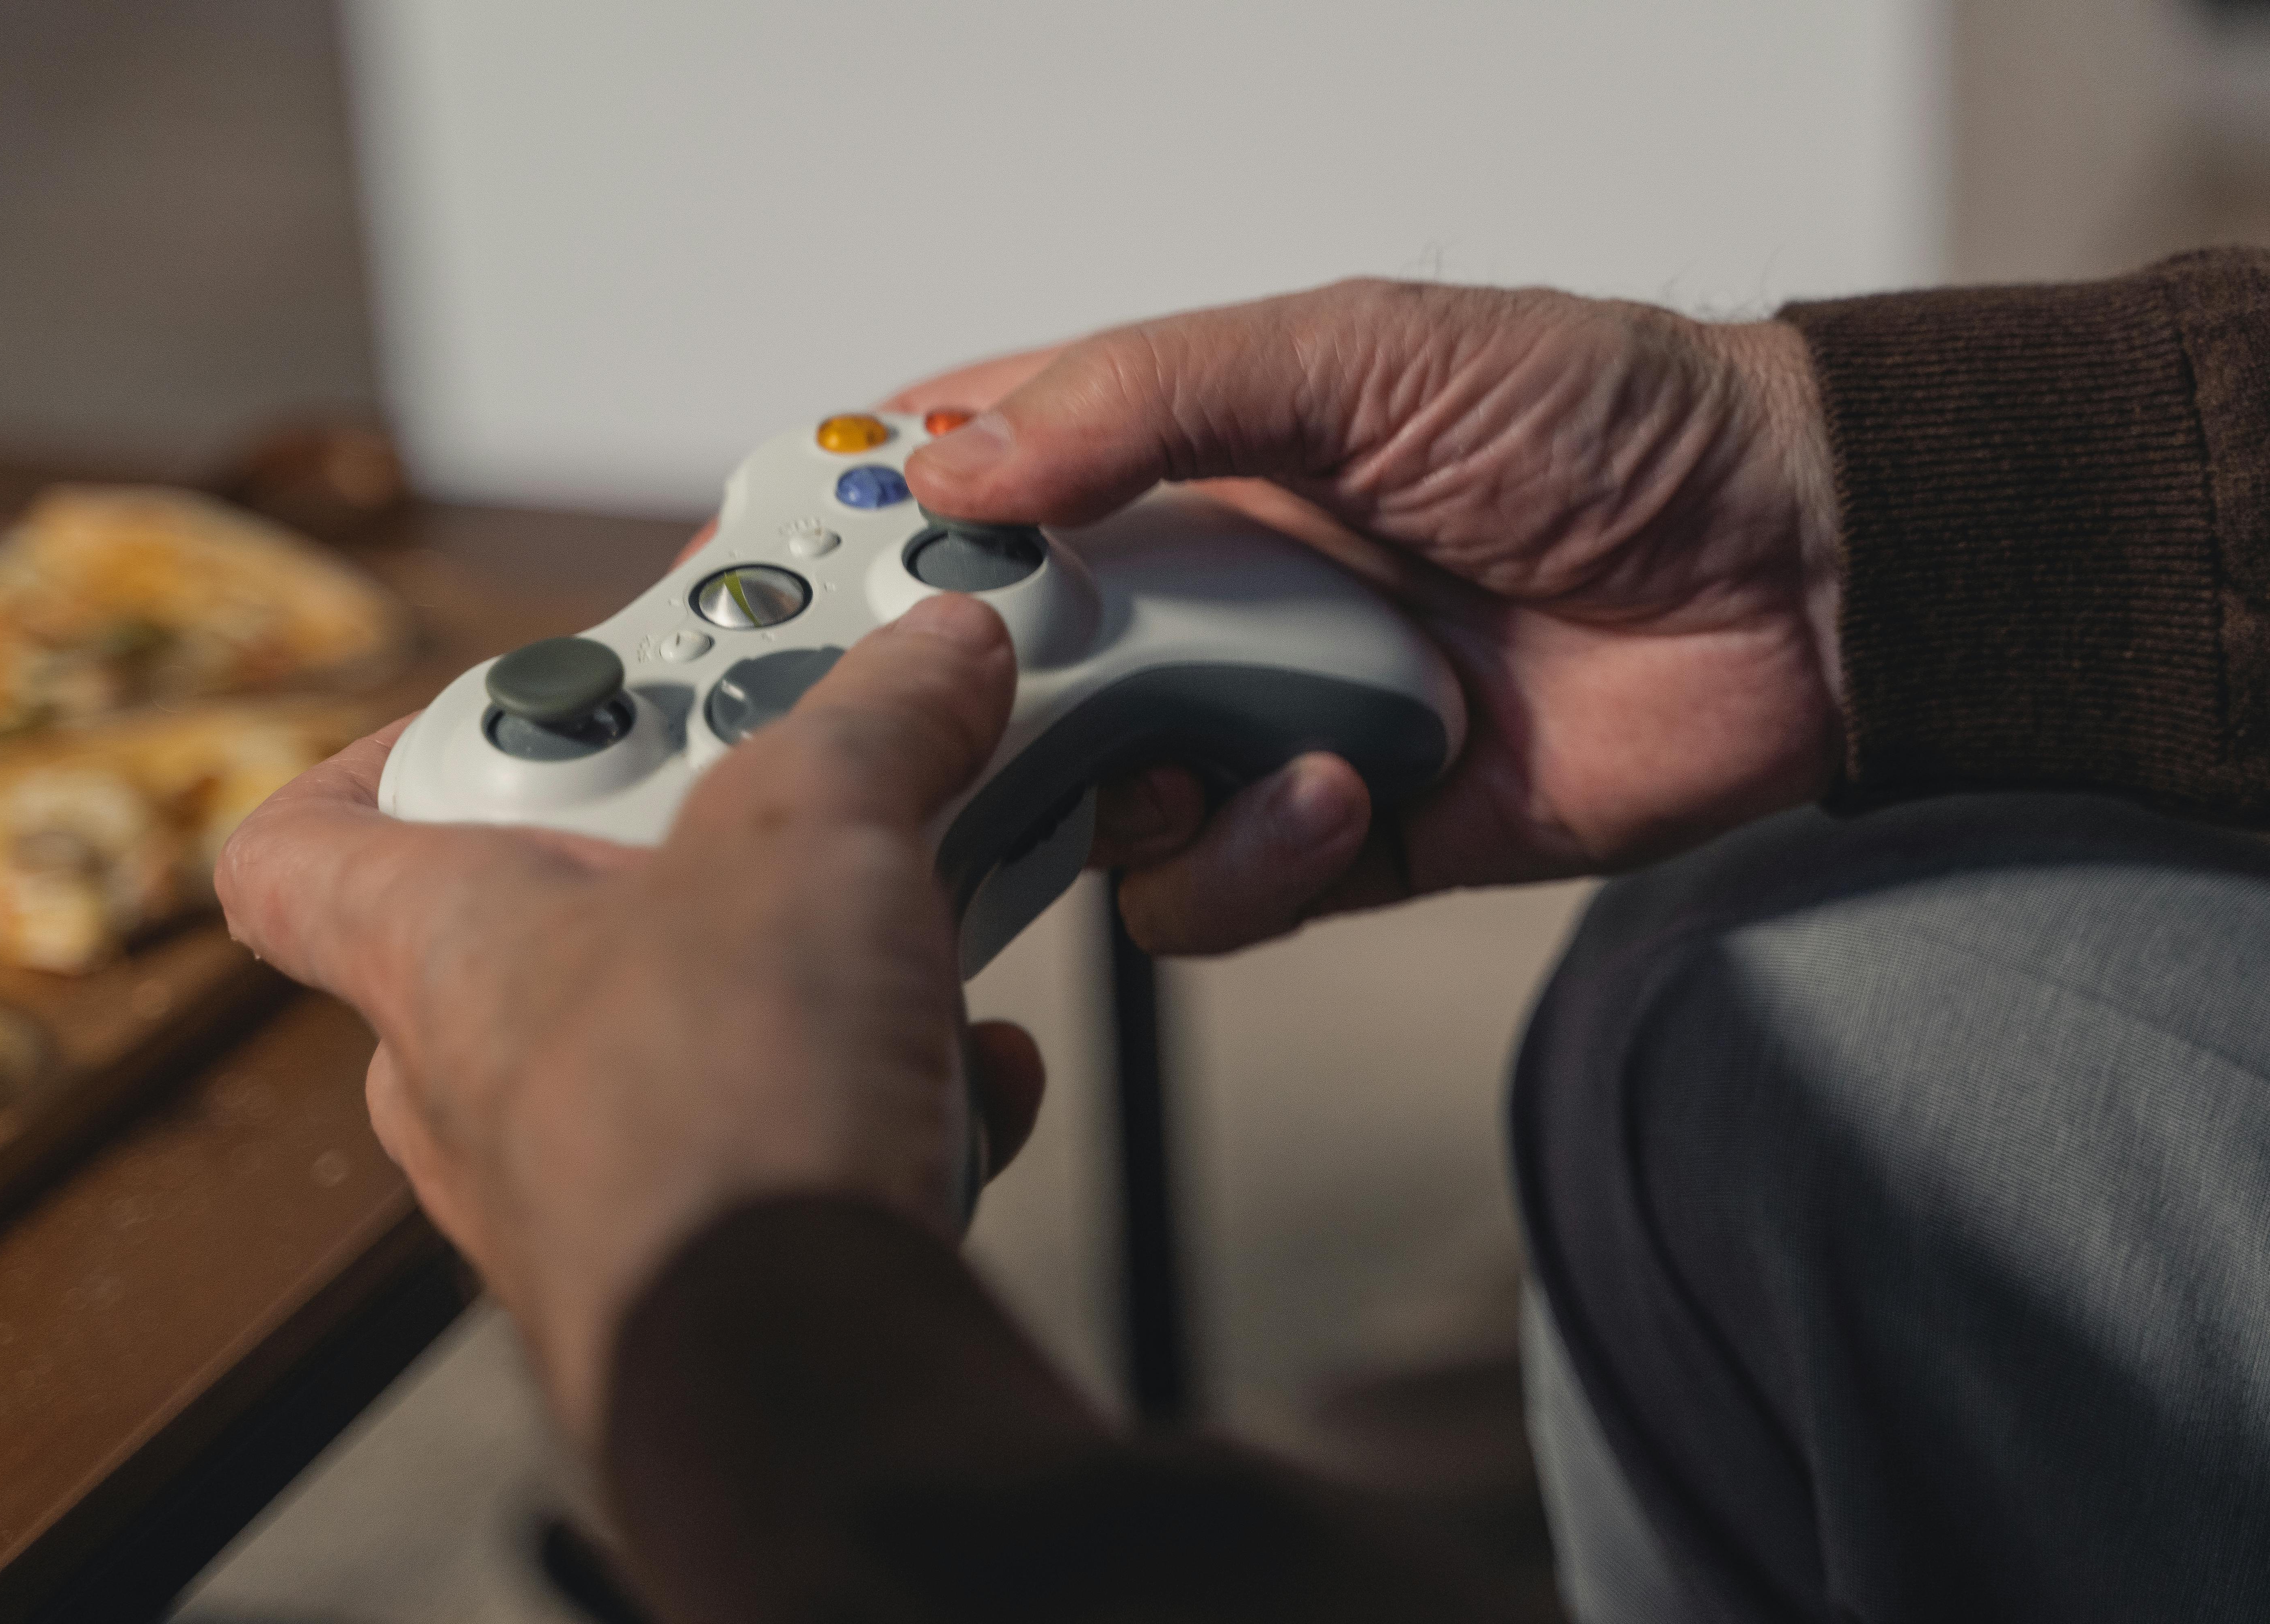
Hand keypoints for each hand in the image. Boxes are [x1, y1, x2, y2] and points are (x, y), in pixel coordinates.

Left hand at [213, 594, 1044, 1444]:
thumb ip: (875, 716)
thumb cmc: (723, 1111)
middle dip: (705, 840)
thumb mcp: (814, 827)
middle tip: (808, 783)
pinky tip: (964, 1074)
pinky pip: (783, 1135)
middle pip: (560, 909)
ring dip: (819, 965)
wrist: (804, 1378)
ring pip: (695, 1025)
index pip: (296, 849)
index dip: (368, 757)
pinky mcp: (708, 1255)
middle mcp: (487, 1074)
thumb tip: (937, 650)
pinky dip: (878, 1091)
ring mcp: (594, 1179)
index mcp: (441, 947)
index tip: (498, 706)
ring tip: (920, 927)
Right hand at [888, 280, 1842, 952]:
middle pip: (1004, 667)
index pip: (985, 482)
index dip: (875, 518)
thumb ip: (1148, 398)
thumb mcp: (1358, 353)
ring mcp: (1259, 724)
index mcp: (1191, 459)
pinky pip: (1209, 895)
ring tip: (1232, 740)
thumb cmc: (1601, 423)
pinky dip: (1247, 860)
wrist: (1794, 575)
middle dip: (957, 696)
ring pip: (1088, 803)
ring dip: (1129, 788)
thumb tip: (957, 462)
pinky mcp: (1333, 839)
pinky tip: (1337, 791)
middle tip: (927, 714)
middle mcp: (1205, 597)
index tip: (780, 551)